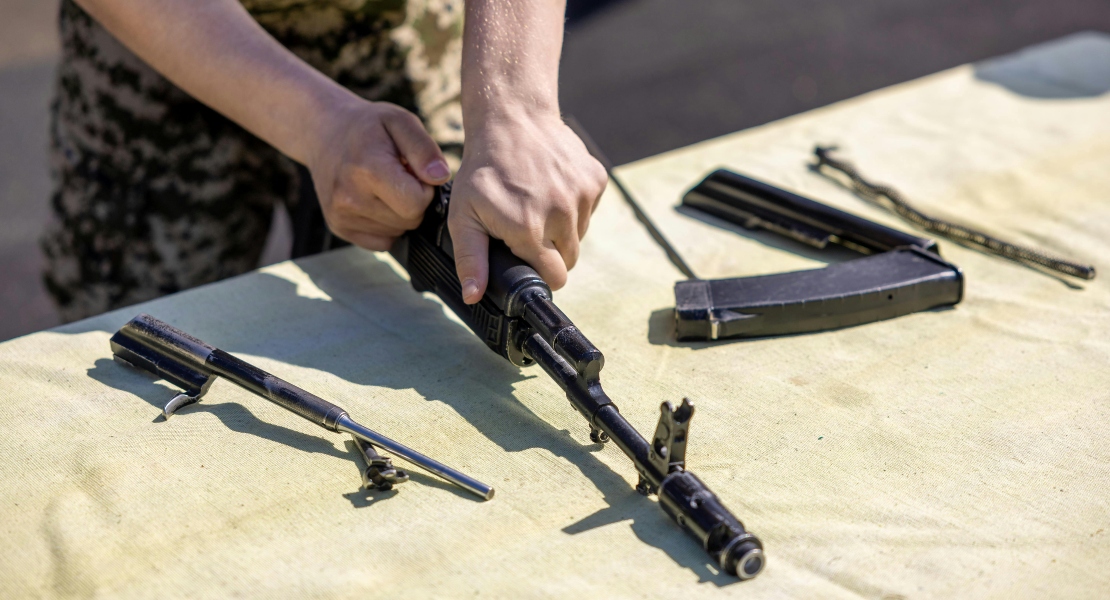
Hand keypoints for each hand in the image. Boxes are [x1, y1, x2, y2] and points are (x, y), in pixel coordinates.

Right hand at [307, 99, 451, 250]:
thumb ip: (424, 149)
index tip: (413, 171)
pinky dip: (386, 225)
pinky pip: (382, 242)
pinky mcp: (338, 227)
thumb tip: (440, 177)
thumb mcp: (400, 121)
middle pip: (409, 221)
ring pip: (397, 232)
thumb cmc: (368, 126)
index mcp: (367, 169)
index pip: (416, 203)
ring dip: (399, 212)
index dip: (424, 189)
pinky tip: (375, 200)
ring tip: (383, 185)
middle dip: (413, 201)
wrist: (323, 132)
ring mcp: (341, 216)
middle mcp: (349, 197)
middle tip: (398, 176)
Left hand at [448, 113, 606, 302]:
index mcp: (529, 230)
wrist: (512, 119)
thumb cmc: (484, 170)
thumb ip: (470, 259)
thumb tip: (474, 296)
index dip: (539, 273)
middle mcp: (561, 215)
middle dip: (551, 252)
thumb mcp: (464, 215)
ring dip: (562, 228)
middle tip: (528, 229)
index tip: (527, 260)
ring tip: (538, 204)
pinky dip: (574, 204)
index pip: (553, 277)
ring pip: (580, 234)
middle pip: (569, 260)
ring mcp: (582, 195)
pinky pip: (590, 209)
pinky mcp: (595, 179)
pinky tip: (552, 187)